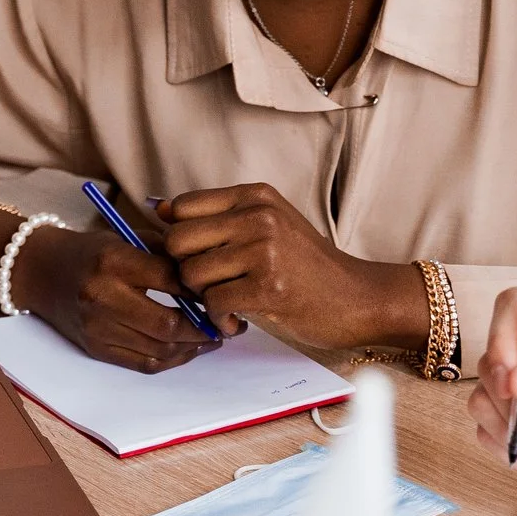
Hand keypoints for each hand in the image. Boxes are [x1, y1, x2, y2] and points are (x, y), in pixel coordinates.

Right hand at [9, 224, 223, 373]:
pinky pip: (143, 363)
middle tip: (226, 324)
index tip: (221, 292)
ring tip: (212, 337)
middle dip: (204, 328)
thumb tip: (212, 274)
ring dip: (193, 348)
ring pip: (159, 350)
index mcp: (114, 261)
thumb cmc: (91, 252)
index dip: (203, 290)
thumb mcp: (127, 238)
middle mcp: (102, 296)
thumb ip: (167, 253)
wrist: (40, 271)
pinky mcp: (95, 347)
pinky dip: (171, 359)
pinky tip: (187, 349)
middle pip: (168, 324)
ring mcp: (97, 327)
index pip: (171, 280)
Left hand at [157, 182, 420, 350]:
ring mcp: (264, 250)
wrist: (357, 297)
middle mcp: (258, 216)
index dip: (177, 237)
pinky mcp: (269, 287)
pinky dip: (219, 319)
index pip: (181, 206)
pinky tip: (239, 319)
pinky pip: (213, 303)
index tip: (194, 258)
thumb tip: (159, 207)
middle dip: (185, 270)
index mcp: (254, 196)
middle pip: (177, 240)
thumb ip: (219, 216)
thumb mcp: (268, 224)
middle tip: (209, 285)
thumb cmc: (308, 265)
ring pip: (191, 275)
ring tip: (228, 303)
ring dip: (202, 298)